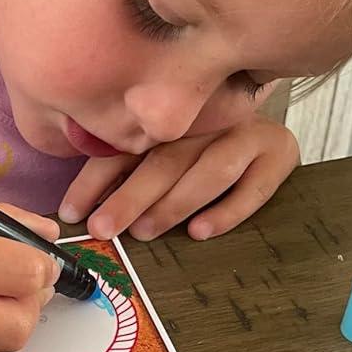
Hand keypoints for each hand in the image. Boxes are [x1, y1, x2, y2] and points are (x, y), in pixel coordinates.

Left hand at [59, 118, 298, 241]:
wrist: (275, 139)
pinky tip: (200, 231)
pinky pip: (254, 187)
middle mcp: (208, 121)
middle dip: (130, 196)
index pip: (129, 145)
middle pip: (165, 158)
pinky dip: (226, 211)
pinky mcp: (279, 156)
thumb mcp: (164, 155)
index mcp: (172, 119)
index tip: (73, 212)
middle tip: (103, 228)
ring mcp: (247, 135)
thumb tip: (80, 211)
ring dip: (173, 203)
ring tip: (145, 232)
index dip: (96, 179)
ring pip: (208, 170)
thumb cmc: (206, 154)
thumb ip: (130, 171)